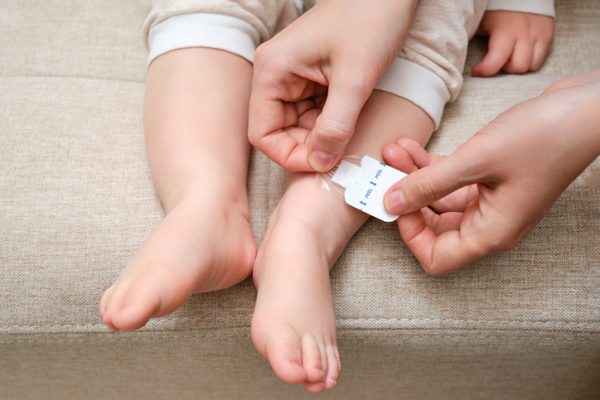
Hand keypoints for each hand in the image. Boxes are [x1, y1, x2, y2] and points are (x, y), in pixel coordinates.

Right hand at [248, 0, 416, 171]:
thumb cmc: (370, 19)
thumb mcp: (355, 79)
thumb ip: (336, 126)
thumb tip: (319, 164)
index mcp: (272, 71)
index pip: (262, 134)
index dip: (289, 155)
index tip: (321, 164)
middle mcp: (275, 75)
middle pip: (279, 132)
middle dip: (308, 146)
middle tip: (341, 152)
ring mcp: (293, 76)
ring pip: (298, 126)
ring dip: (322, 136)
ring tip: (350, 132)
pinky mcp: (311, 77)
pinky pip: (313, 113)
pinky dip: (331, 124)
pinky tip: (351, 119)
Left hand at [383, 71, 599, 274]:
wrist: (585, 109)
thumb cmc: (544, 138)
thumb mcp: (476, 161)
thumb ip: (429, 184)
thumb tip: (390, 202)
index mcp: (490, 233)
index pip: (436, 257)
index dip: (410, 233)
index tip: (396, 200)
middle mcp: (489, 223)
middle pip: (433, 226)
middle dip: (405, 197)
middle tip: (383, 171)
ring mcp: (490, 202)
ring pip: (438, 198)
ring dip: (413, 176)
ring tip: (392, 150)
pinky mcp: (490, 179)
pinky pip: (450, 180)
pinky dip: (429, 166)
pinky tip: (409, 147)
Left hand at [472, 11, 554, 76]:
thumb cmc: (496, 7)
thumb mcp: (481, 21)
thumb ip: (473, 37)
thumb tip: (459, 54)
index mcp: (505, 29)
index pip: (495, 61)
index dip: (484, 70)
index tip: (476, 70)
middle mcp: (525, 33)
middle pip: (519, 67)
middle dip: (505, 68)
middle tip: (496, 60)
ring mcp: (540, 33)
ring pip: (533, 65)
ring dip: (519, 65)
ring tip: (509, 56)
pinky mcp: (549, 33)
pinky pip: (542, 57)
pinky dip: (531, 59)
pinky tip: (520, 51)